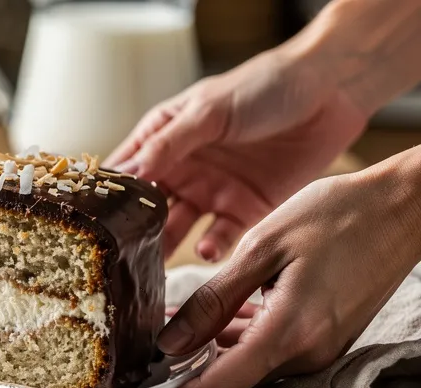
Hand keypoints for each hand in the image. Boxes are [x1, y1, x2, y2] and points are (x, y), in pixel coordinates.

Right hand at [104, 50, 368, 260]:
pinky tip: (208, 250)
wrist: (328, 93)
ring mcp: (209, 192)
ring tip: (156, 266)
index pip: (124, 171)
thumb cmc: (263, 87)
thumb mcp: (208, 110)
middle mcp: (180, 170)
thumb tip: (129, 173)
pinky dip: (211, 247)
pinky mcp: (243, 211)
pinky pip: (220, 237)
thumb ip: (169, 143)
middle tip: (121, 255)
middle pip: (145, 207)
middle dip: (133, 231)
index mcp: (162, 139)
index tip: (93, 221)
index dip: (107, 195)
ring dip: (166, 246)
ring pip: (176, 228)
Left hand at [155, 150, 420, 387]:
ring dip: (204, 348)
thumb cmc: (337, 216)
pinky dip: (232, 335)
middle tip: (134, 349)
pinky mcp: (320, 335)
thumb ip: (214, 300)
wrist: (404, 207)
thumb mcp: (262, 248)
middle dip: (180, 369)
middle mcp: (304, 353)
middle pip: (227, 378)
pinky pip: (265, 345)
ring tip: (158, 323)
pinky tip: (202, 314)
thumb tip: (169, 344)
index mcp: (288, 334)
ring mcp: (316, 347)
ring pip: (244, 360)